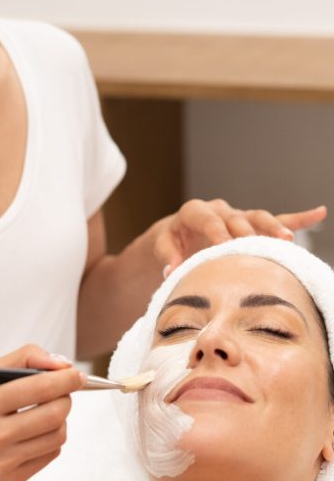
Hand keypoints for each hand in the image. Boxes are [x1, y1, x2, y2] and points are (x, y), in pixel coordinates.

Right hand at [0, 345, 84, 480]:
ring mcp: (0, 462)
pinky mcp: (9, 479)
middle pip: (55, 414)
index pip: (40, 387)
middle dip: (65, 397)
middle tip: (60, 392)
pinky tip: (33, 432)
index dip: (66, 379)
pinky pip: (51, 454)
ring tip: (44, 411)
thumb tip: (64, 366)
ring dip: (60, 419)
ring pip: (58, 435)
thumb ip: (27, 358)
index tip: (76, 375)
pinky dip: (50, 438)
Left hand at [153, 199, 326, 276]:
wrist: (178, 235)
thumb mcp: (162, 245)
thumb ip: (167, 255)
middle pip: (238, 218)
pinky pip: (278, 218)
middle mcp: (220, 209)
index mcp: (196, 211)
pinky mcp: (252, 223)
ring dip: (274, 228)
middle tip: (257, 245)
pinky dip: (298, 218)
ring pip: (260, 218)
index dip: (216, 231)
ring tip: (288, 239)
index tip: (223, 245)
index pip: (208, 219)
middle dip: (248, 232)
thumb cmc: (171, 242)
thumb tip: (171, 270)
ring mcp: (239, 215)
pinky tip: (319, 213)